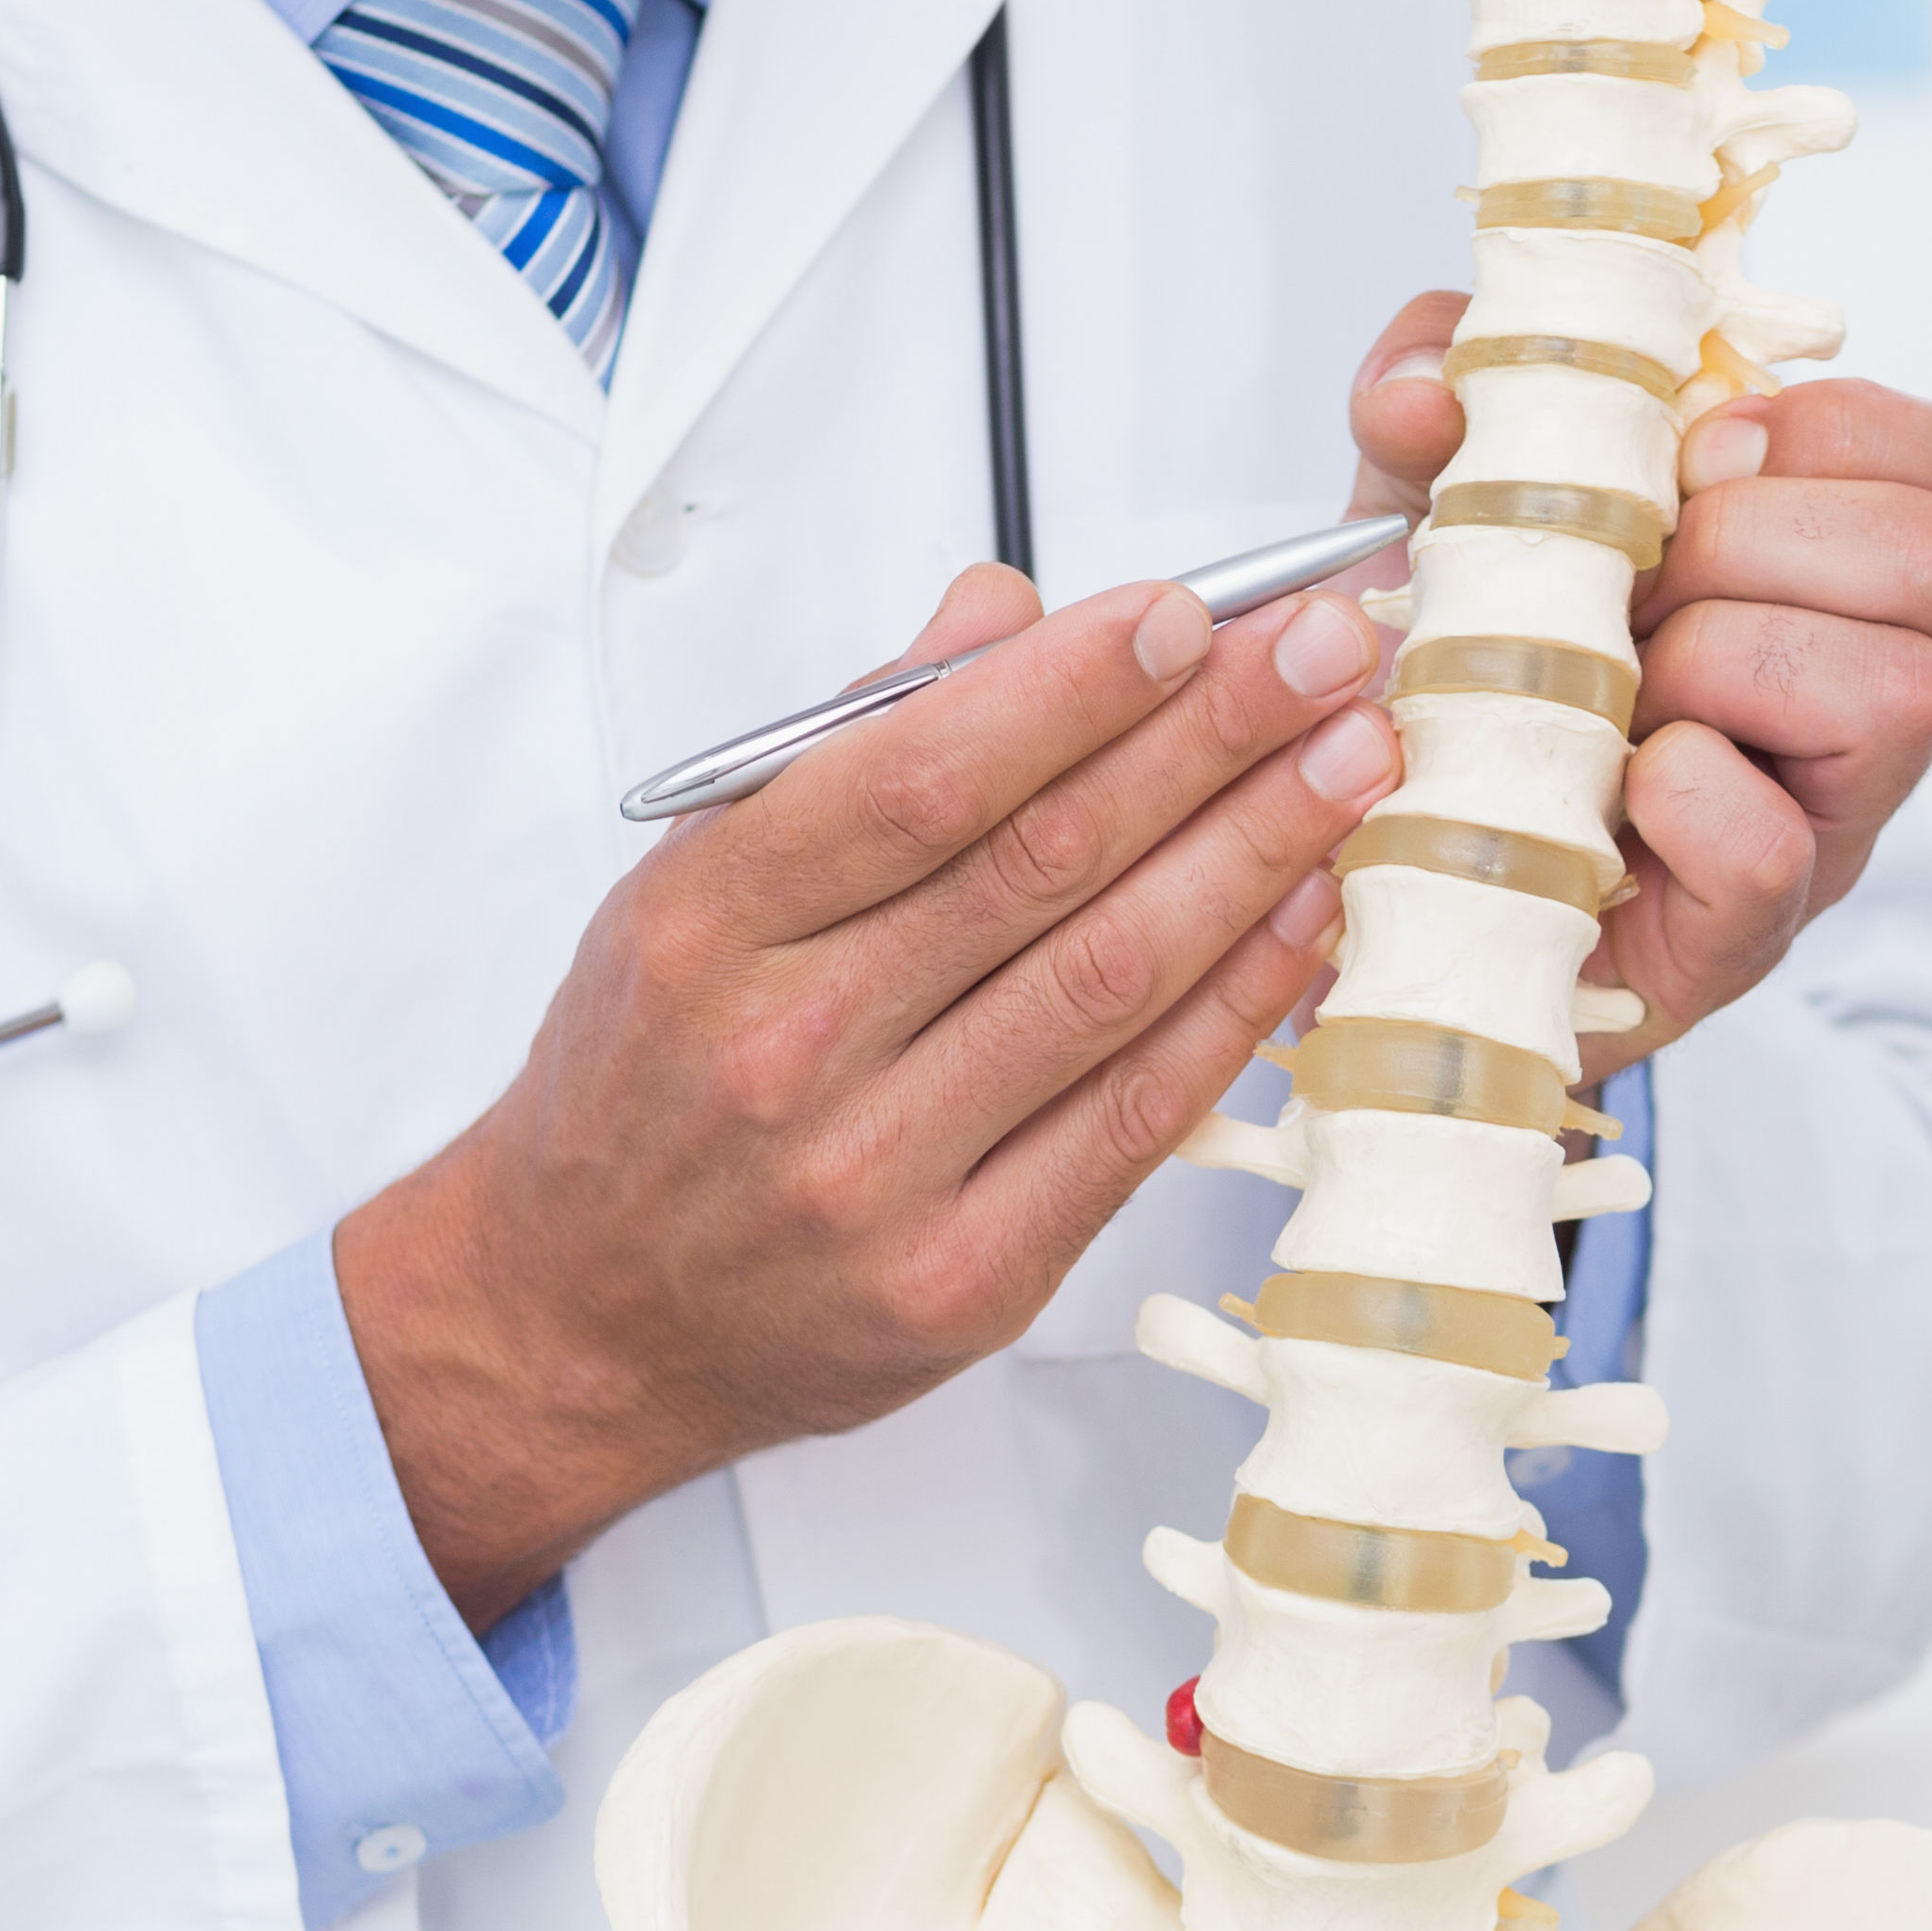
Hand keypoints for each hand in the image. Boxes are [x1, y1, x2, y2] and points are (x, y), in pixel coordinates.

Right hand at [335, 566, 1403, 1611]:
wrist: (576, 1317)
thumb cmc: (644, 1083)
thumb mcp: (692, 886)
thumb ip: (850, 746)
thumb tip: (1003, 616)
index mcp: (710, 923)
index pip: (921, 778)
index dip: (1075, 688)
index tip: (1192, 613)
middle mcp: (789, 1049)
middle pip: (1042, 864)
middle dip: (1210, 738)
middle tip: (1326, 652)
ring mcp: (880, 1177)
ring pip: (1108, 984)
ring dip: (1255, 856)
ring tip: (1355, 759)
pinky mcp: (966, 1283)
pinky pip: (1134, 1123)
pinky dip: (1236, 1010)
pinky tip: (1309, 918)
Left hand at [1341, 296, 1931, 1079]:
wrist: (1416, 866)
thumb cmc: (1473, 676)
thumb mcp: (1443, 500)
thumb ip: (1431, 400)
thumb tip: (1423, 389)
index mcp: (1839, 570)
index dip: (1830, 432)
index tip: (1698, 460)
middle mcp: (1875, 691)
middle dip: (1757, 541)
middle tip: (1641, 590)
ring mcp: (1831, 818)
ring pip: (1896, 690)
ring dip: (1720, 660)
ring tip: (1625, 692)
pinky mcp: (1752, 930)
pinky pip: (1769, 845)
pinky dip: (1680, 796)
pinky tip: (1617, 789)